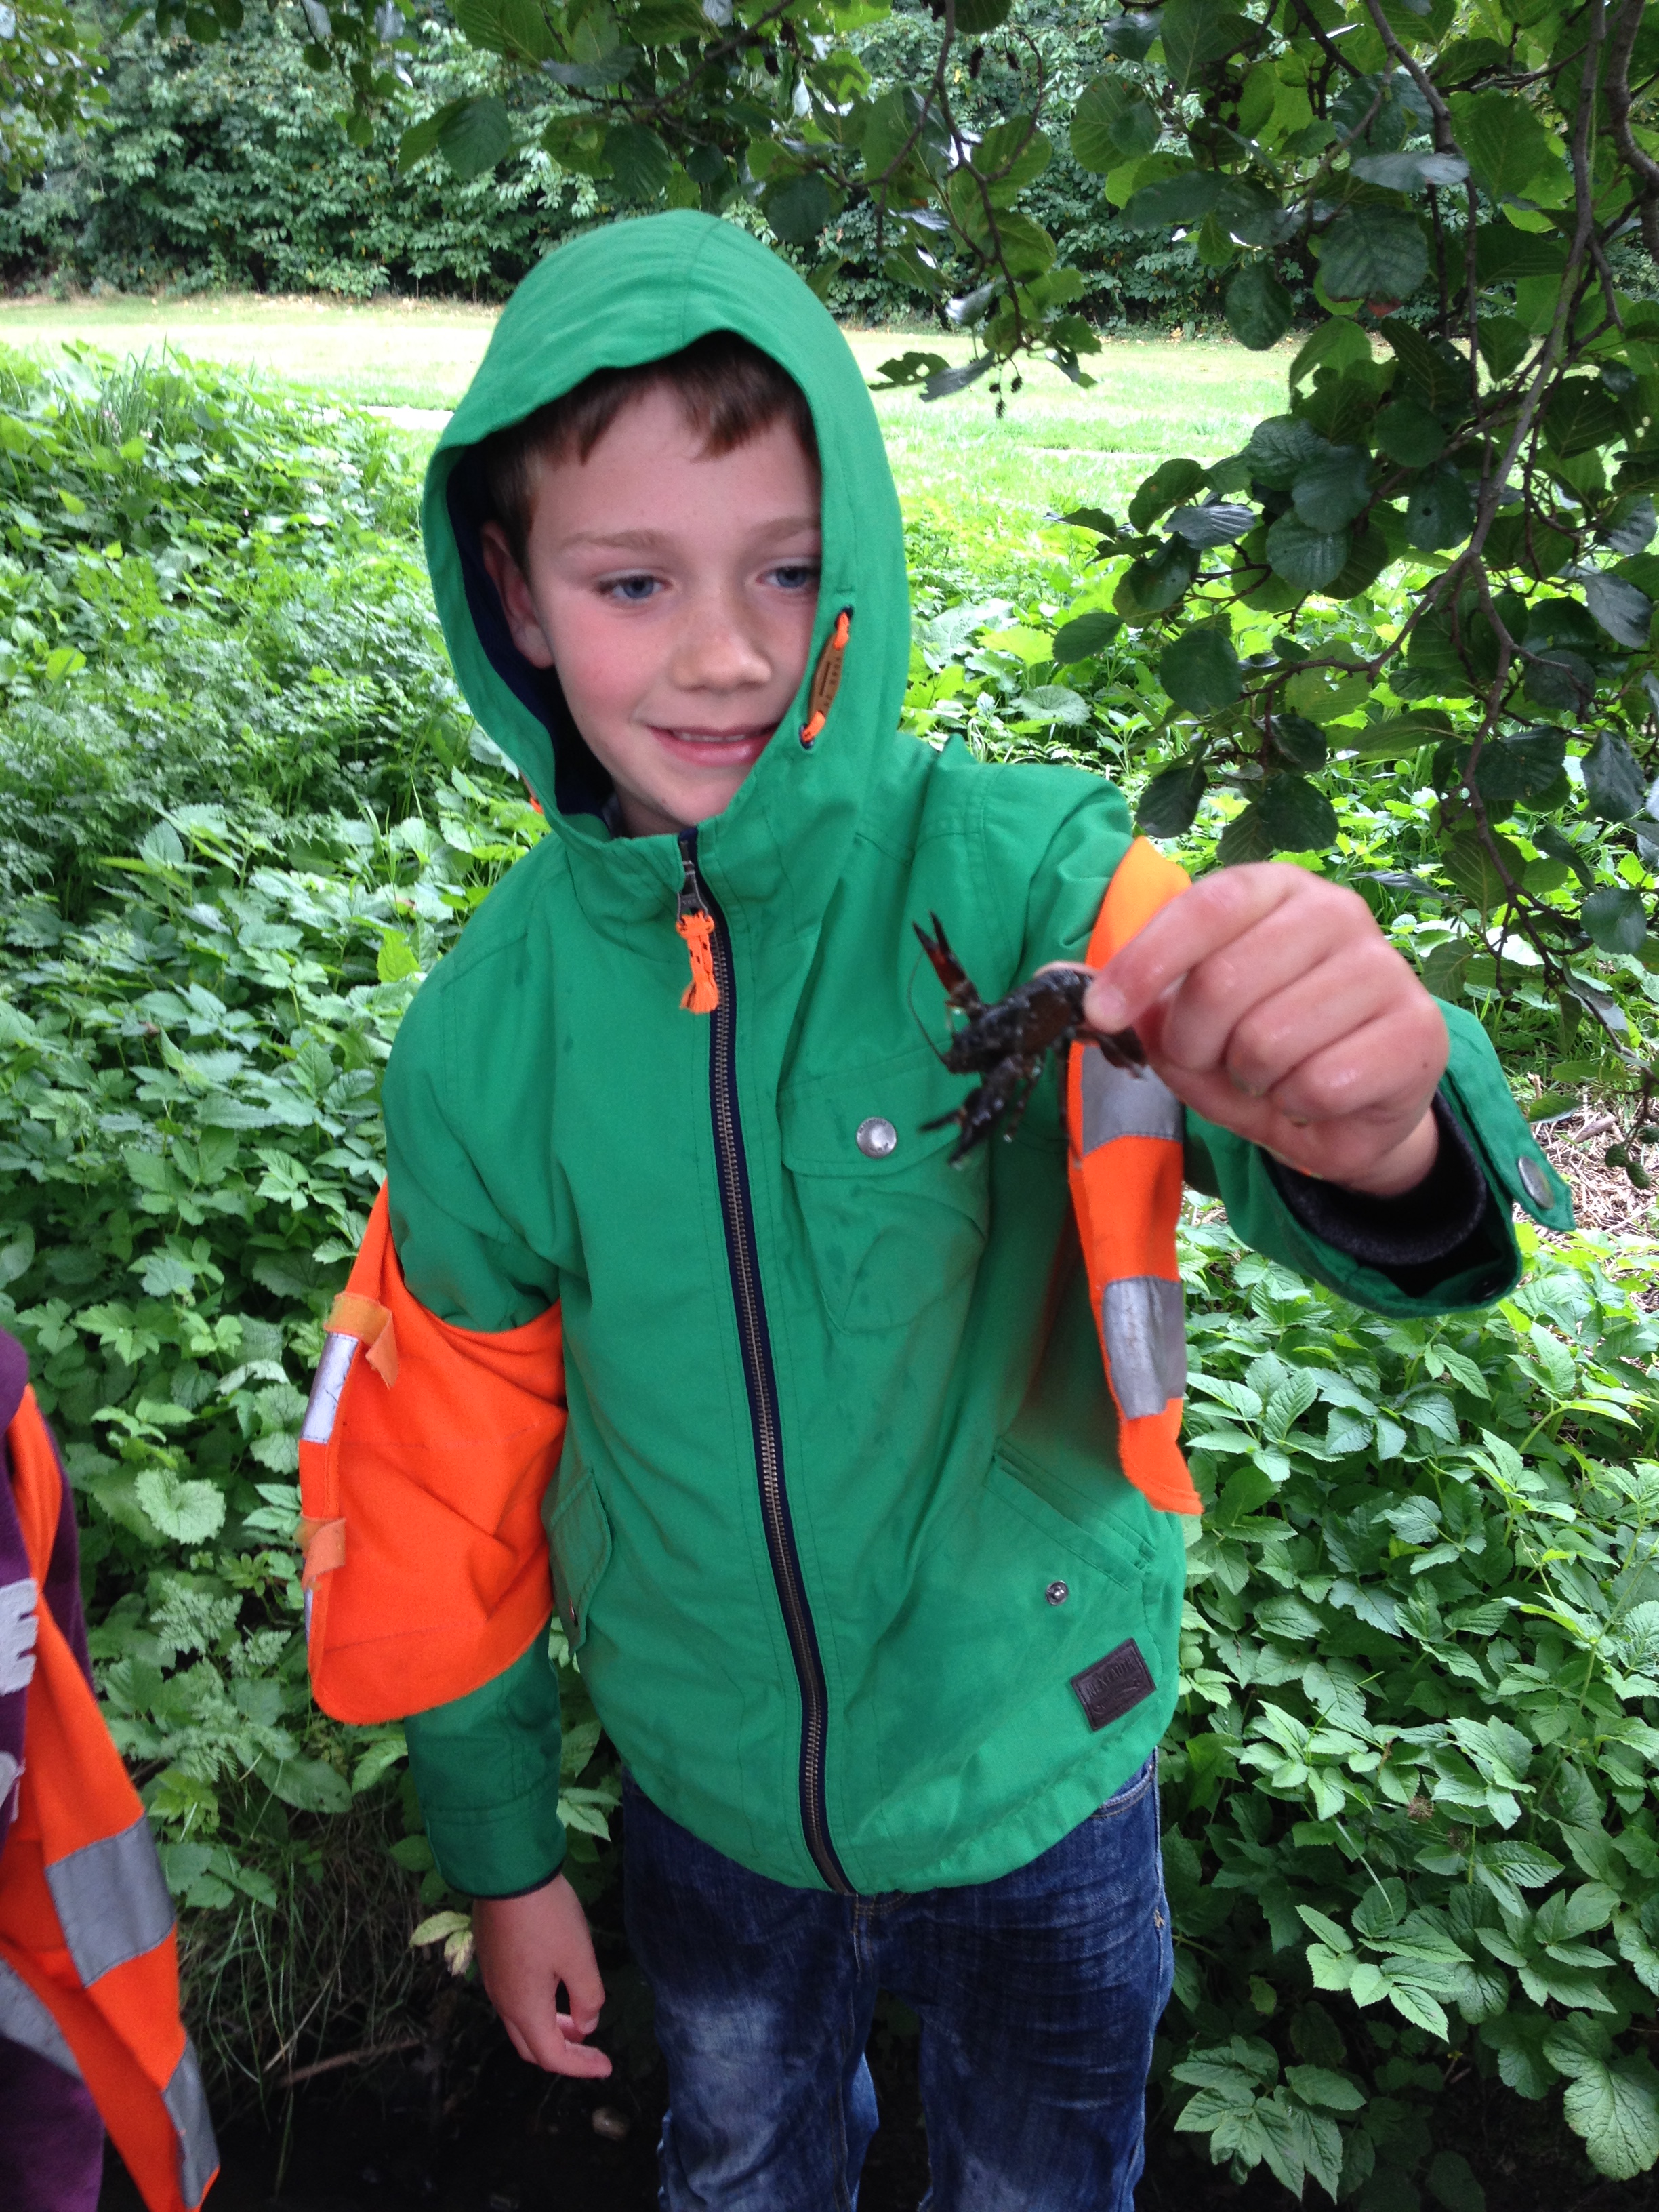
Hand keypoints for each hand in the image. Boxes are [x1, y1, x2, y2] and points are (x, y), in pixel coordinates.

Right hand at [472, 1873, 611, 2077]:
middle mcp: (503, 2001)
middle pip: (531, 2045)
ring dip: (549, 2027)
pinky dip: (537, 2007)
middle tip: (591, 2048)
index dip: (581, 2067)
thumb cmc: (548, 1917)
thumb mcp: (580, 1958)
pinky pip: (513, 1998)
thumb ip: (588, 1998)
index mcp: (525, 2008)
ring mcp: (493, 1979)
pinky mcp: (491, 1958)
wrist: (508, 1872)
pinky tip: (555, 1986)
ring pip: (520, 2021)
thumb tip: (586, 2026)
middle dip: (563, 2052)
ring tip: (577, 2019)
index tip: (606, 2067)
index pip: (552, 2057)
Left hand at [1081, 864, 1445, 1196]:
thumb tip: (1060, 983)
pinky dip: (1297, 1108)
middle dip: (1195, 1045)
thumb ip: (1128, 998)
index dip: (1144, 964)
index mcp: (1273, 890)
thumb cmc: (1254, 1052)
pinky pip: (1321, 1083)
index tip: (1101, 1016)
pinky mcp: (1419, 1032)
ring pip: (1269, 1041)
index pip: (1204, 908)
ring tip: (1268, 1078)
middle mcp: (1336, 912)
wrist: (1343, 1110)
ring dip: (1249, 1082)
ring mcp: (1385, 968)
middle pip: (1224, 981)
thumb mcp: (1180, 1022)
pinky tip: (1312, 1097)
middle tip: (1214, 1062)